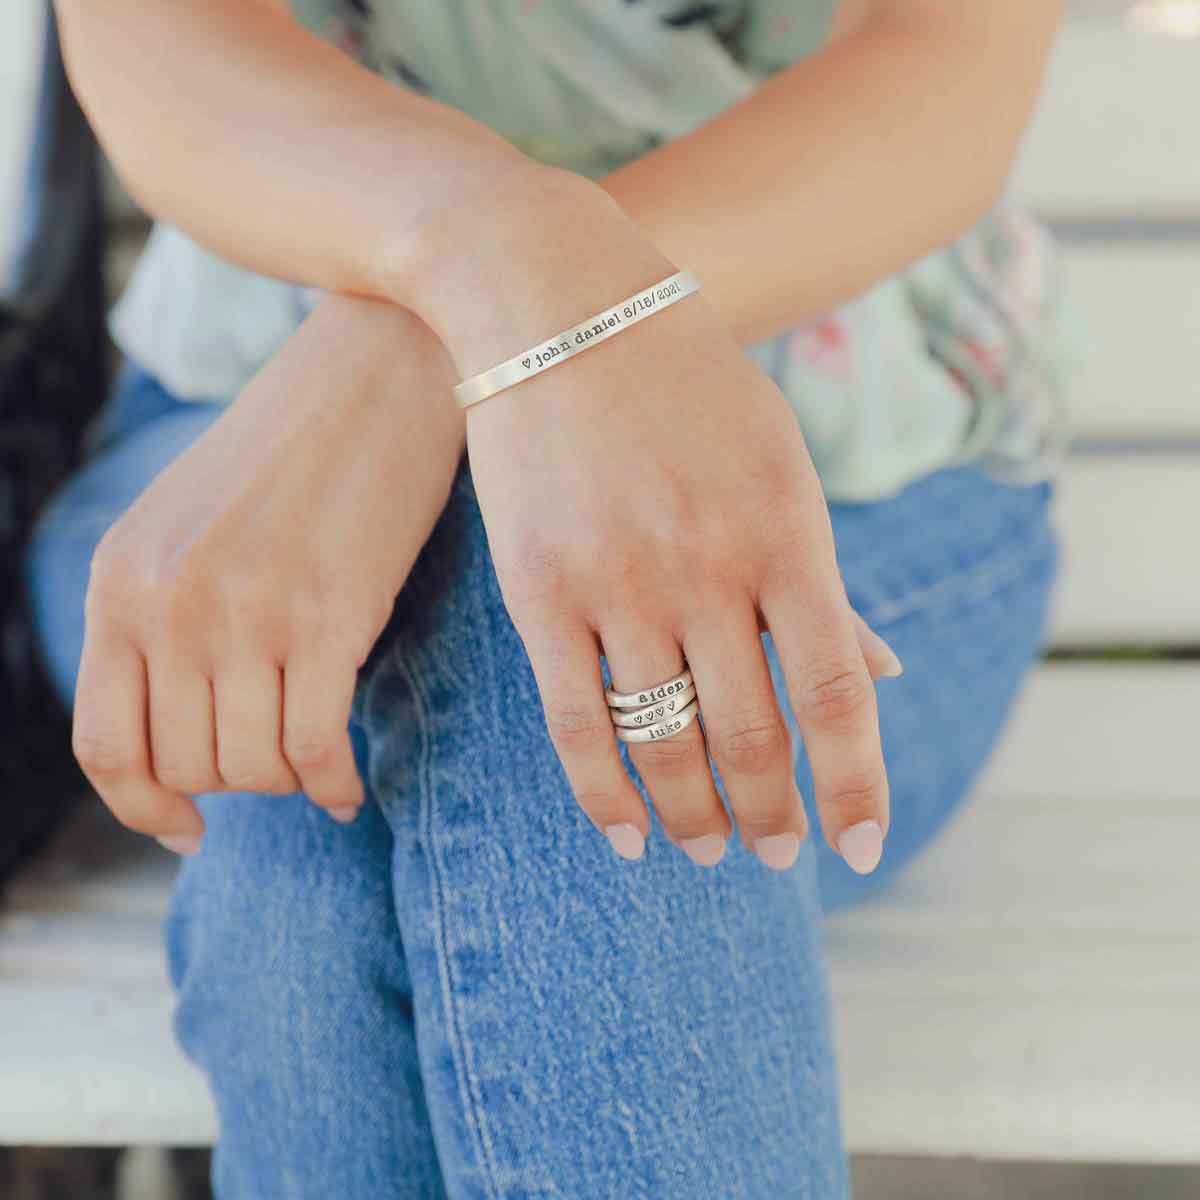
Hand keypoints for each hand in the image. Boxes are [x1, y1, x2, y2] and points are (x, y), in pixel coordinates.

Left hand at [72, 295, 463, 850]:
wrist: (378, 371)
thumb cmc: (295, 452)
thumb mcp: (189, 525)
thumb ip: (163, 615)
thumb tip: (186, 731)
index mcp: (121, 577)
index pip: (103, 743)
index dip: (141, 808)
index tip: (188, 831)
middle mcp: (169, 600)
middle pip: (188, 765)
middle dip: (236, 787)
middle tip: (281, 764)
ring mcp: (246, 608)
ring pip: (254, 767)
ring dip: (288, 784)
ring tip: (318, 763)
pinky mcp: (328, 614)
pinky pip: (317, 749)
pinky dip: (335, 786)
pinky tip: (350, 786)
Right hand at [407, 170, 899, 871]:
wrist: (558, 304)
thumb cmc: (687, 385)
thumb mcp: (778, 463)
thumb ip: (821, 578)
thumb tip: (881, 676)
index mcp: (785, 532)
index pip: (836, 694)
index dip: (853, 784)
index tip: (858, 846)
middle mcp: (706, 568)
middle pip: (750, 734)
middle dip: (771, 815)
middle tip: (776, 855)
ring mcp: (617, 582)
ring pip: (662, 741)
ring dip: (692, 817)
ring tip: (711, 850)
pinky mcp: (540, 591)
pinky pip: (575, 723)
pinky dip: (603, 796)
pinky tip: (628, 839)